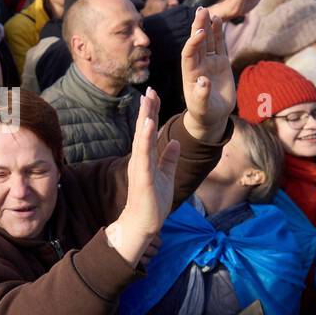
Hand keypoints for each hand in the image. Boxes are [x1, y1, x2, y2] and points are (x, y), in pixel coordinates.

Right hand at [108, 88, 179, 265]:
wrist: (144, 224)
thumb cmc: (153, 203)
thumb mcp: (166, 177)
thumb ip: (169, 159)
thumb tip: (175, 142)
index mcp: (146, 158)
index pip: (149, 131)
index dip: (151, 113)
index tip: (153, 95)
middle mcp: (140, 159)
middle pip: (143, 129)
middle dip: (146, 109)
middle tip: (149, 89)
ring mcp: (140, 167)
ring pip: (142, 137)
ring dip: (144, 118)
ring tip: (148, 100)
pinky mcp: (143, 176)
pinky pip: (144, 154)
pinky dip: (146, 138)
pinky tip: (148, 124)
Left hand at [180, 6, 233, 143]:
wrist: (213, 116)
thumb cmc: (205, 113)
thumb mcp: (202, 107)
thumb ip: (202, 95)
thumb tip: (202, 81)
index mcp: (190, 74)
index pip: (189, 54)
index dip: (193, 42)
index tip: (199, 31)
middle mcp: (198, 65)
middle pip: (196, 42)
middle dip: (197, 26)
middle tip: (201, 10)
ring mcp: (209, 62)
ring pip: (207, 41)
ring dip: (207, 26)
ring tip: (208, 11)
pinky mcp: (220, 63)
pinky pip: (218, 45)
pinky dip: (218, 33)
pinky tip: (218, 20)